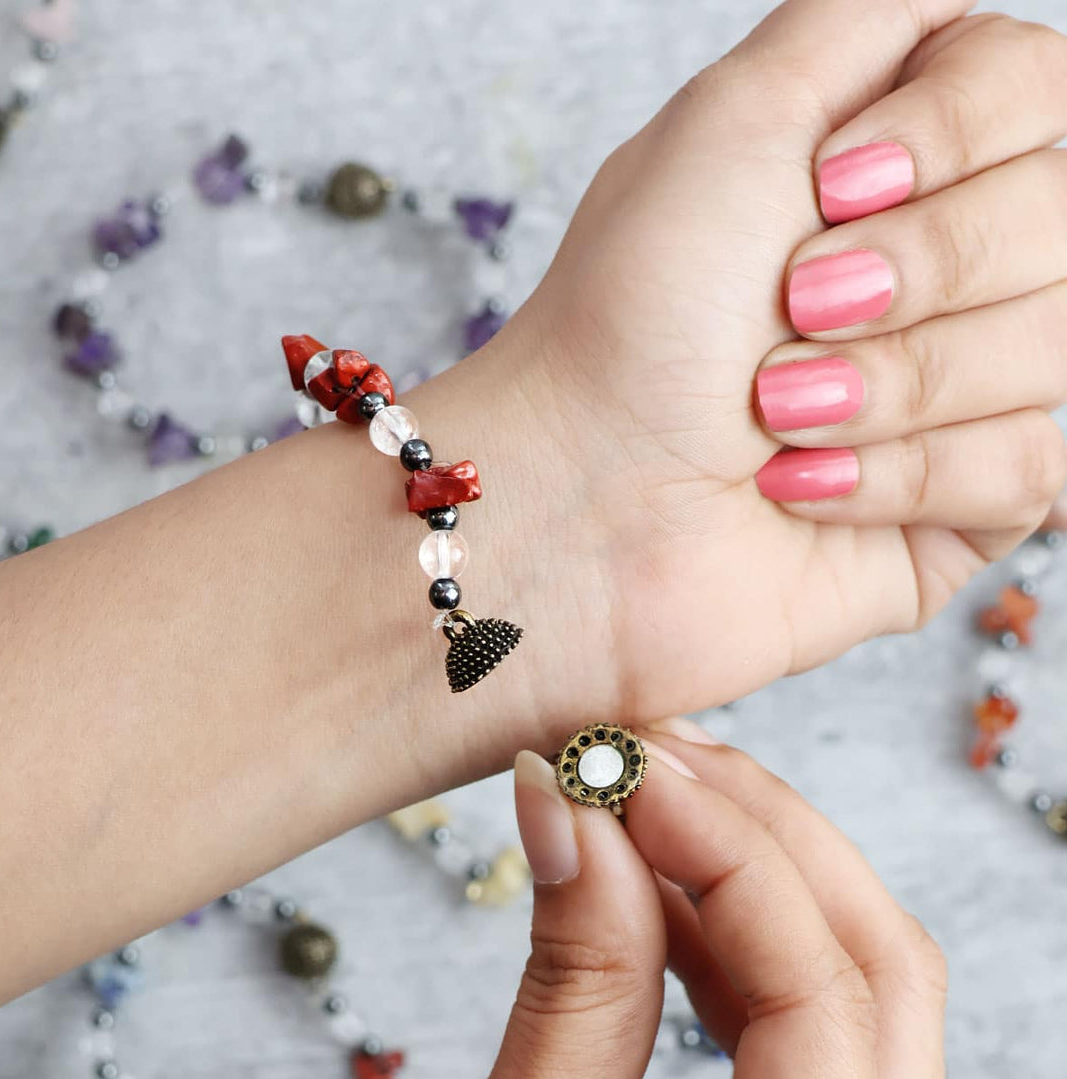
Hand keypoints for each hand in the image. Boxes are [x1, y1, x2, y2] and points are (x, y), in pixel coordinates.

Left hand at [480, 0, 1066, 720]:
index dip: (953, 132)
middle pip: (1054, 217)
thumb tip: (951, 1)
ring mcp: (957, 389)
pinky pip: (1025, 466)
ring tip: (773, 413)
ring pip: (1051, 345)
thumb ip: (858, 24)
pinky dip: (899, 478)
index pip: (1031, 87)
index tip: (829, 186)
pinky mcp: (959, 503)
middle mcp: (937, 270)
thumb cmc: (633, 319)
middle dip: (910, 273)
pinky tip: (800, 487)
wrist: (584, 496)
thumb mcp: (731, 121)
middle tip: (789, 311)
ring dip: (890, 384)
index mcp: (890, 170)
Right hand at [495, 718, 946, 1078]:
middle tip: (645, 761)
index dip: (722, 853)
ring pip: (851, 959)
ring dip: (740, 861)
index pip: (821, 982)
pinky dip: (729, 923)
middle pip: (874, 950)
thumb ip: (573, 982)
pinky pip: (806, 993)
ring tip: (638, 798)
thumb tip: (568, 808)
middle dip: (754, 828)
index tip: (624, 773)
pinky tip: (652, 877)